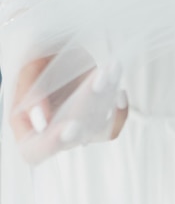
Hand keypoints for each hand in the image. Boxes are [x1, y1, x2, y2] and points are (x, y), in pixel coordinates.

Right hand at [10, 56, 128, 163]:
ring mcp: (77, 129)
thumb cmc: (41, 62)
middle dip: (86, 107)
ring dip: (104, 103)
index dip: (51, 144)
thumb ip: (29, 91)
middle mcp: (52, 133)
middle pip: (72, 138)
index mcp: (25, 126)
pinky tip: (119, 93)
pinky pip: (112, 127)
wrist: (60, 52)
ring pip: (95, 131)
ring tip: (108, 74)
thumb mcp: (29, 68)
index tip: (70, 125)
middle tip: (97, 81)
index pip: (33, 151)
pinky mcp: (96, 121)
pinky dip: (119, 113)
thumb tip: (40, 119)